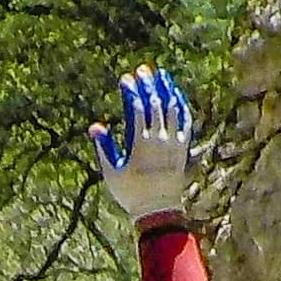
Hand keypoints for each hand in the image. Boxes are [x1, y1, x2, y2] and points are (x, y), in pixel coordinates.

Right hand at [91, 65, 192, 221]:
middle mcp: (159, 139)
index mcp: (140, 143)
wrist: (159, 210)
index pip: (136, 108)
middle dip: (148, 84)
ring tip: (161, 75)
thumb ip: (104, 148)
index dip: (132, 91)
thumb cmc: (131, 193)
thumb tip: (95, 126)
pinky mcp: (183, 147)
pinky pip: (185, 121)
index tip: (126, 78)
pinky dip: (181, 106)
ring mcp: (174, 142)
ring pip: (173, 109)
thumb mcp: (112, 172)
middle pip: (155, 104)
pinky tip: (177, 95)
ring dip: (166, 89)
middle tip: (142, 70)